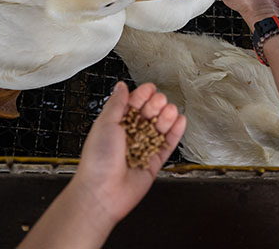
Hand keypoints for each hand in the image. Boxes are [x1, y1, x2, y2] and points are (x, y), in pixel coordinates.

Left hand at [70, 82, 185, 224]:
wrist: (103, 192)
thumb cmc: (98, 159)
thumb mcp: (105, 123)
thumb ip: (116, 104)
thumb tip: (120, 86)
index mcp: (114, 125)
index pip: (132, 105)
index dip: (142, 95)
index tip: (150, 88)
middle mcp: (129, 136)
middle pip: (148, 115)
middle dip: (155, 105)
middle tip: (159, 101)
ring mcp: (142, 149)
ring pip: (159, 128)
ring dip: (166, 117)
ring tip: (170, 110)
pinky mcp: (154, 162)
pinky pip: (167, 145)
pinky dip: (175, 133)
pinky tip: (180, 121)